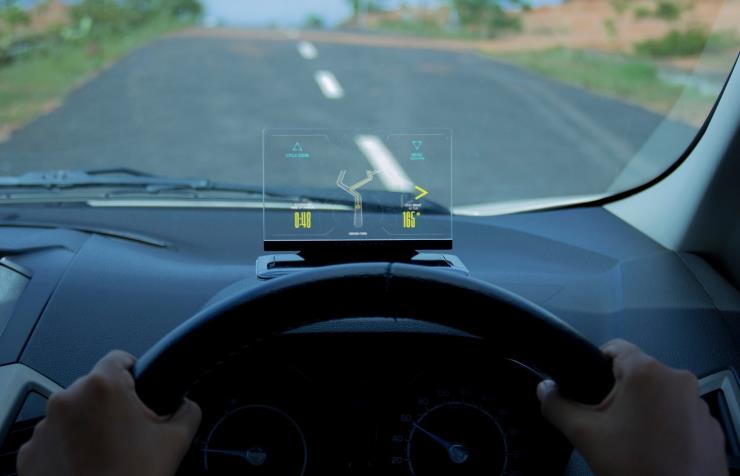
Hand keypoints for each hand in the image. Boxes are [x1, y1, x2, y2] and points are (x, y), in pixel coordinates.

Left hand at [17, 350, 200, 475]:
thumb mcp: (175, 440)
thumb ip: (187, 409)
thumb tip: (185, 403)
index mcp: (103, 387)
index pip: (120, 359)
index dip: (136, 374)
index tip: (140, 391)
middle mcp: (67, 400)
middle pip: (96, 387)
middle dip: (113, 405)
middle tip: (129, 433)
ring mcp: (44, 427)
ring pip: (74, 412)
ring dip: (89, 425)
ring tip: (107, 453)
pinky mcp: (30, 453)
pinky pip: (54, 438)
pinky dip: (69, 447)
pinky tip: (87, 464)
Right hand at [537, 339, 727, 475]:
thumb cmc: (637, 466)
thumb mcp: (585, 435)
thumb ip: (558, 406)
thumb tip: (544, 390)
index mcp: (647, 372)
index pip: (614, 348)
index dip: (595, 365)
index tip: (590, 389)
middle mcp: (678, 380)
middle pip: (637, 374)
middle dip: (619, 394)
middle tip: (609, 424)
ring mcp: (699, 404)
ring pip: (659, 395)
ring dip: (644, 410)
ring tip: (633, 441)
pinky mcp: (711, 427)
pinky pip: (680, 415)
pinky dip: (667, 426)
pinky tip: (656, 450)